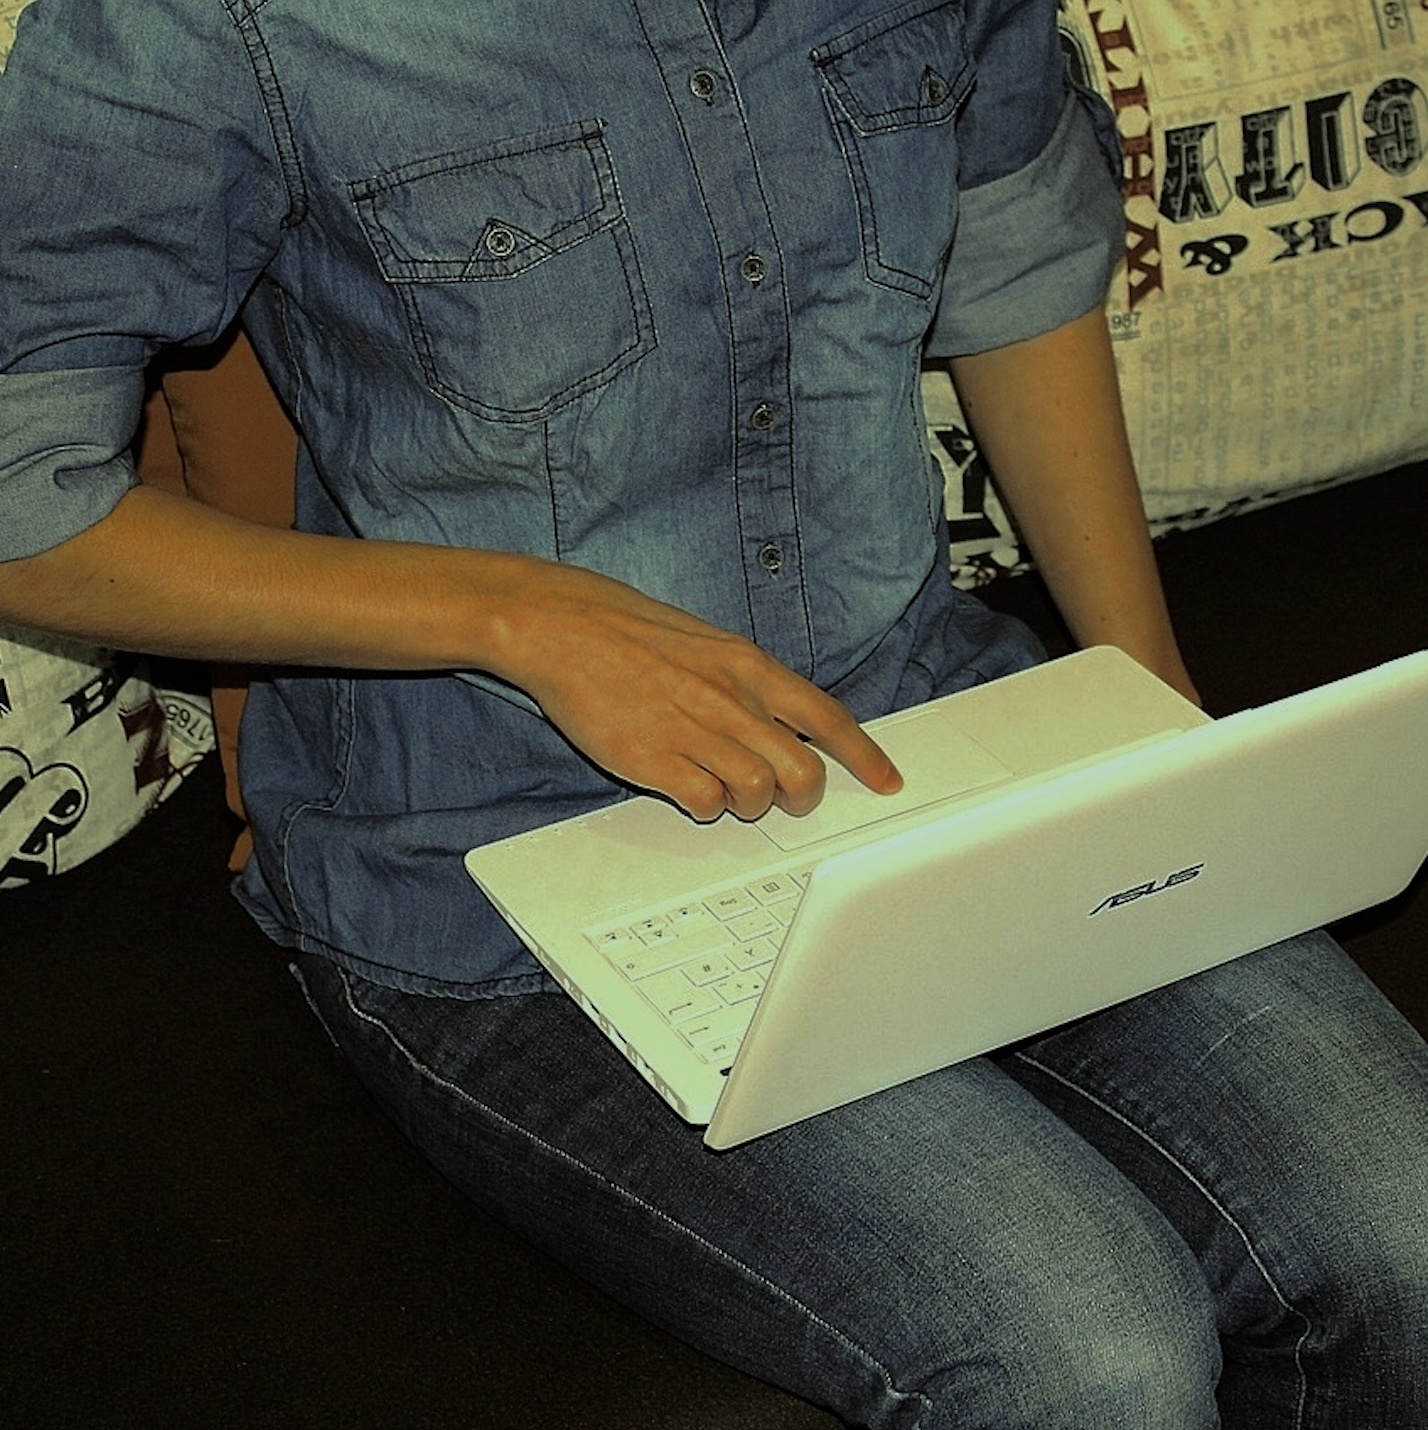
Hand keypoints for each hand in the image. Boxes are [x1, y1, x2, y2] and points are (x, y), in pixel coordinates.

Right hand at [488, 559, 901, 821]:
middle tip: (782, 799)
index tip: (887, 780)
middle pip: (803, 771)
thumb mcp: (707, 641)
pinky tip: (688, 790)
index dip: (865, 756)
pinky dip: (706, 808)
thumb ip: (748, 681)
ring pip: (758, 793)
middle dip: (803, 797)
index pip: (826, 717)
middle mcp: (729, 699)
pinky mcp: (653, 758)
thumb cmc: (630, 631)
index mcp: (748, 666)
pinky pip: (705, 803)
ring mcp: (692, 729)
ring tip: (724, 790)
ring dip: (750, 805)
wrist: (563, 625)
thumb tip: (782, 719)